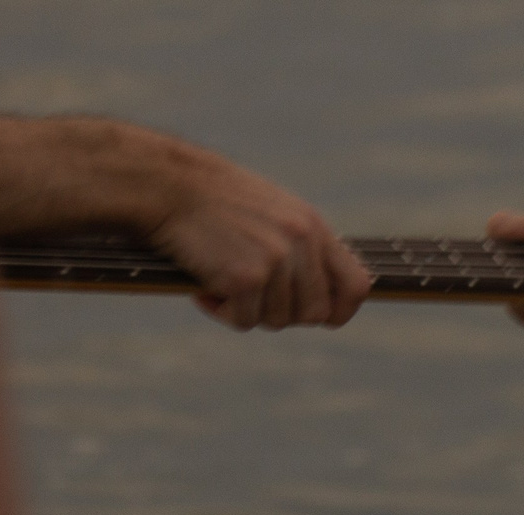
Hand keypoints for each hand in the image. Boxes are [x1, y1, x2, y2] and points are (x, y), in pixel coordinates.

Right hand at [153, 153, 369, 331]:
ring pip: (277, 321)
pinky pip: (244, 321)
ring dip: (247, 311)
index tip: (319, 318)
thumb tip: (321, 297)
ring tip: (221, 282)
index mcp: (313, 227)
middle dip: (282, 315)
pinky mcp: (246, 277)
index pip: (357, 286)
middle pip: (314, 314)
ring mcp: (276, 260)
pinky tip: (204, 288)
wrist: (167, 184)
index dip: (340, 311)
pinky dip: (222, 313)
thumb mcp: (273, 213)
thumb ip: (301, 248)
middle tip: (249, 297)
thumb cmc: (213, 200)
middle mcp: (302, 242)